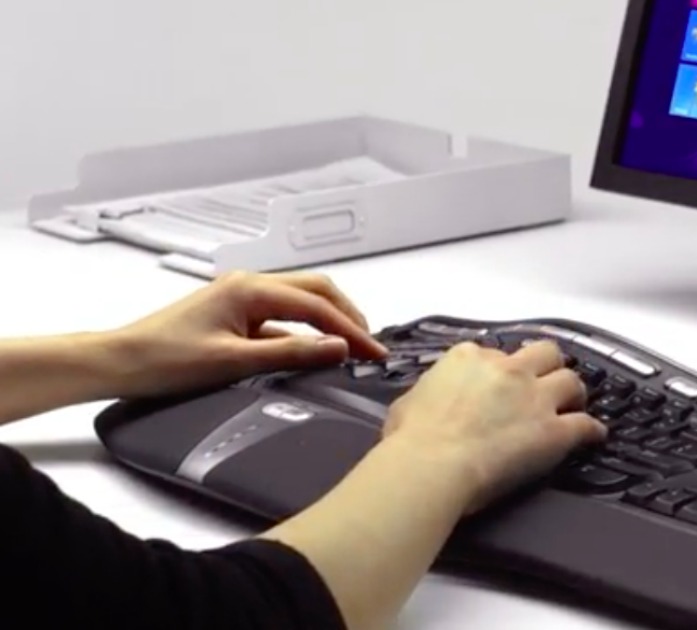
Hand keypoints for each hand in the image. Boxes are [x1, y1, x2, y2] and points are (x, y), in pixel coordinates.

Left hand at [108, 271, 388, 398]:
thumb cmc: (167, 360)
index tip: (375, 353)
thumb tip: (338, 348)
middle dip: (347, 316)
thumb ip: (291, 354)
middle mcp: (249, 285)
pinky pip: (280, 319)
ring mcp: (241, 298)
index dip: (351, 330)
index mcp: (251, 289)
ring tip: (351, 348)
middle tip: (370, 346)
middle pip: (315, 291)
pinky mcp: (234, 315)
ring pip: (300, 303)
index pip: (317, 305)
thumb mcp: (235, 362)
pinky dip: (304, 334)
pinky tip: (314, 355)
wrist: (120, 362)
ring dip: (328, 322)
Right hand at [382, 340, 607, 513]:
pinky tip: (594, 436)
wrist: (431, 466)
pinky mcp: (553, 431)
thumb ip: (428, 394)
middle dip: (547, 366)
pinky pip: (585, 425)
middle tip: (546, 381)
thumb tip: (424, 405)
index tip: (498, 382)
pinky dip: (592, 431)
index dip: (498, 369)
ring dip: (573, 393)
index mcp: (468, 359)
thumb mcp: (407, 404)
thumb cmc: (412, 441)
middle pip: (543, 353)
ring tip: (574, 404)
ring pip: (571, 380)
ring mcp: (535, 398)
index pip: (493, 353)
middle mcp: (507, 370)